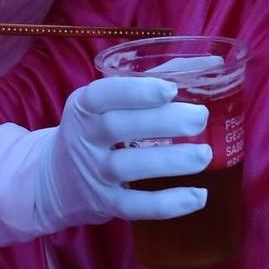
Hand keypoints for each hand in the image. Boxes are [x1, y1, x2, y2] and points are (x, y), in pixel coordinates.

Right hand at [33, 76, 212, 228]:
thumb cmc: (96, 130)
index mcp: (84, 106)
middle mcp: (85, 138)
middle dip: (163, 121)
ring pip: (129, 167)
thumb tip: (212, 63)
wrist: (56, 179)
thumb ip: (152, 83)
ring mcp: (94, 173)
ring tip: (205, 154)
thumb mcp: (106, 104)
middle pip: (119, 128)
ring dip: (170, 161)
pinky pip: (135, 206)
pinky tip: (198, 196)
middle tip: (200, 117)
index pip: (103, 94)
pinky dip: (167, 204)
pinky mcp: (105, 204)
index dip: (136, 91)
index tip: (170, 89)